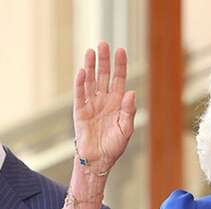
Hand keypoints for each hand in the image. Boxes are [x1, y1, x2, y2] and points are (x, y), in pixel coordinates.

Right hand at [73, 42, 136, 172]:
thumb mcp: (126, 130)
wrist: (98, 161)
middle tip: (103, 44)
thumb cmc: (114, 147)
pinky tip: (82, 72)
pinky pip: (80, 95)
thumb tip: (131, 92)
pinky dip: (80, 83)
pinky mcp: (79, 112)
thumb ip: (128, 111)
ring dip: (90, 67)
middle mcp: (104, 101)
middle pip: (103, 76)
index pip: (118, 79)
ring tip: (90, 52)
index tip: (120, 51)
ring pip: (90, 81)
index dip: (120, 65)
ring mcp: (91, 105)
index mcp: (117, 103)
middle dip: (104, 60)